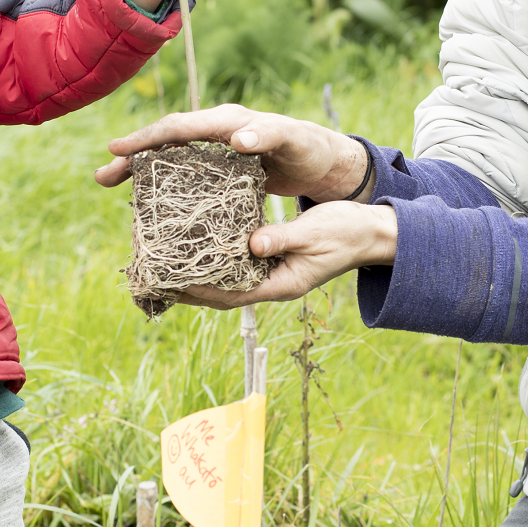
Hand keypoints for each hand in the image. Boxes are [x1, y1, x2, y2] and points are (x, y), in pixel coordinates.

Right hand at [95, 104, 372, 201]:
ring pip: (169, 156)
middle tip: (101, 176)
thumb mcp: (292, 141)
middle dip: (132, 155)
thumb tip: (237, 137)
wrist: (324, 161)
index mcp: (227, 121)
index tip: (117, 149)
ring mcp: (215, 148)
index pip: (179, 127)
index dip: (148, 138)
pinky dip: (162, 181)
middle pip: (165, 140)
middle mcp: (216, 131)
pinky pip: (182, 170)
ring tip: (108, 183)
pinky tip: (145, 199)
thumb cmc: (309, 148)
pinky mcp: (219, 166)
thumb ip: (267, 135)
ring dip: (139, 169)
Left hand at [172, 201, 397, 306]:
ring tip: (166, 267)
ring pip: (228, 280)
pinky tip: (199, 246)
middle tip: (156, 280)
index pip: (232, 295)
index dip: (201, 291)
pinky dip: (217, 259)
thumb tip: (252, 244)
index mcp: (282, 284)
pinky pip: (239, 264)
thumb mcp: (314, 233)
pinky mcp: (273, 258)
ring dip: (199, 276)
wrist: (371, 232)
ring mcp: (273, 273)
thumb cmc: (346, 232)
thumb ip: (282, 238)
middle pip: (223, 293)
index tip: (171, 284)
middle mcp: (273, 283)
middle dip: (191, 289)